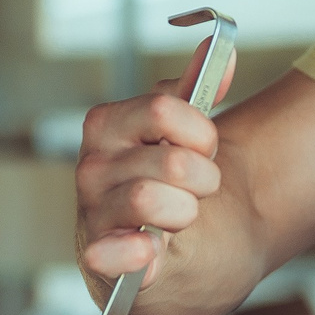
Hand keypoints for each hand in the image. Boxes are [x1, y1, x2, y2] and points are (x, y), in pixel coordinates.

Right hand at [75, 37, 236, 290]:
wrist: (157, 252)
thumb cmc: (165, 183)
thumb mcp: (180, 132)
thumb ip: (199, 90)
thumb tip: (224, 54)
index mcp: (106, 124)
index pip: (162, 109)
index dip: (199, 132)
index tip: (202, 148)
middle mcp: (91, 166)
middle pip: (172, 160)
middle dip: (203, 177)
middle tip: (197, 189)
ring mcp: (92, 212)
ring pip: (151, 201)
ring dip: (185, 213)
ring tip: (180, 218)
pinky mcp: (99, 260)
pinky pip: (110, 253)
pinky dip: (133, 253)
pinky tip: (149, 250)